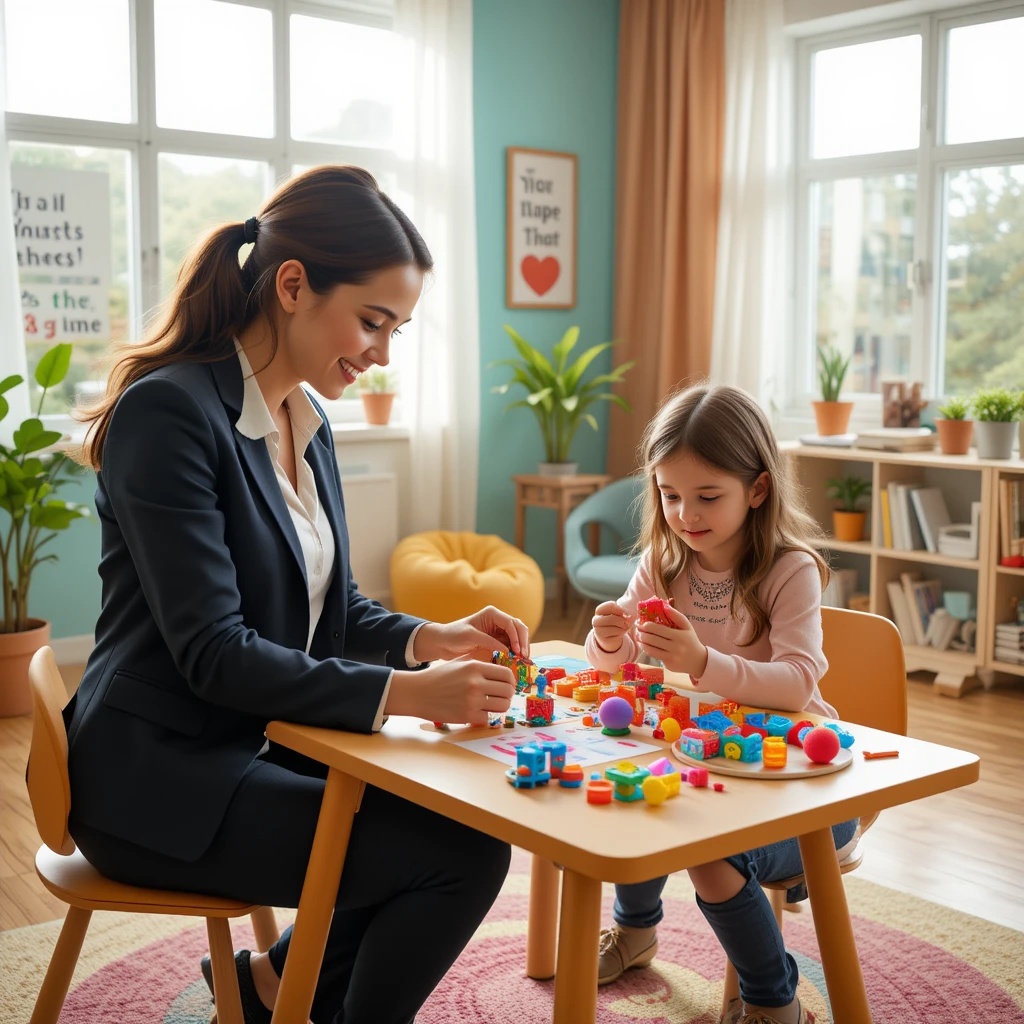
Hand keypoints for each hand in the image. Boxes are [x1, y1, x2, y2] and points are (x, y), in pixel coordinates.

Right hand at [387, 659, 514, 725]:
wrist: (418, 693)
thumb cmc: (439, 676)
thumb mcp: (460, 662)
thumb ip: (480, 662)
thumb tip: (500, 667)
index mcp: (475, 667)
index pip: (506, 674)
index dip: (510, 681)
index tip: (508, 685)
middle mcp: (476, 683)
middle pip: (508, 691)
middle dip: (508, 695)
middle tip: (502, 697)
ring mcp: (472, 700)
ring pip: (503, 706)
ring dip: (500, 706)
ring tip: (493, 705)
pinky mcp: (467, 715)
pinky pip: (489, 718)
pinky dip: (486, 716)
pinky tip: (479, 712)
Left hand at [412, 605, 529, 664]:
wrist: (443, 643)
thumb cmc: (453, 635)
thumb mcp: (470, 636)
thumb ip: (489, 642)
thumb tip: (507, 650)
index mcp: (492, 614)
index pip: (511, 623)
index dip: (517, 636)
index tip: (517, 651)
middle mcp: (498, 621)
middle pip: (519, 629)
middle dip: (523, 642)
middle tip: (524, 657)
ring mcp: (499, 632)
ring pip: (518, 638)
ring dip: (522, 648)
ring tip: (523, 661)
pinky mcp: (497, 643)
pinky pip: (511, 647)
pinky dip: (515, 654)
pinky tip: (516, 663)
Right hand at [592, 600, 630, 653]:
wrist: (610, 635)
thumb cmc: (615, 621)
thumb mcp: (617, 613)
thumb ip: (623, 611)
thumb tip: (632, 613)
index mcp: (599, 611)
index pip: (609, 606)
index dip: (619, 608)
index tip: (624, 612)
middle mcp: (595, 620)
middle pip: (611, 618)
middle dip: (621, 620)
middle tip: (625, 621)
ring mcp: (598, 631)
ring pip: (613, 628)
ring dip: (622, 627)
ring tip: (624, 627)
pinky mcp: (603, 639)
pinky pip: (615, 636)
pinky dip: (621, 633)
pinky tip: (620, 632)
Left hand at [636, 604, 707, 676]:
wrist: (699, 661)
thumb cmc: (690, 640)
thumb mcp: (687, 626)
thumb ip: (676, 615)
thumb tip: (664, 605)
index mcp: (680, 636)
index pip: (659, 630)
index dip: (648, 626)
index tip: (642, 623)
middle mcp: (675, 648)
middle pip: (652, 639)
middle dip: (642, 633)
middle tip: (637, 629)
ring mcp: (671, 657)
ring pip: (651, 649)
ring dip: (642, 642)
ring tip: (638, 637)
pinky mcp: (668, 665)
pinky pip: (655, 656)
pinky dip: (647, 650)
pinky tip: (644, 645)